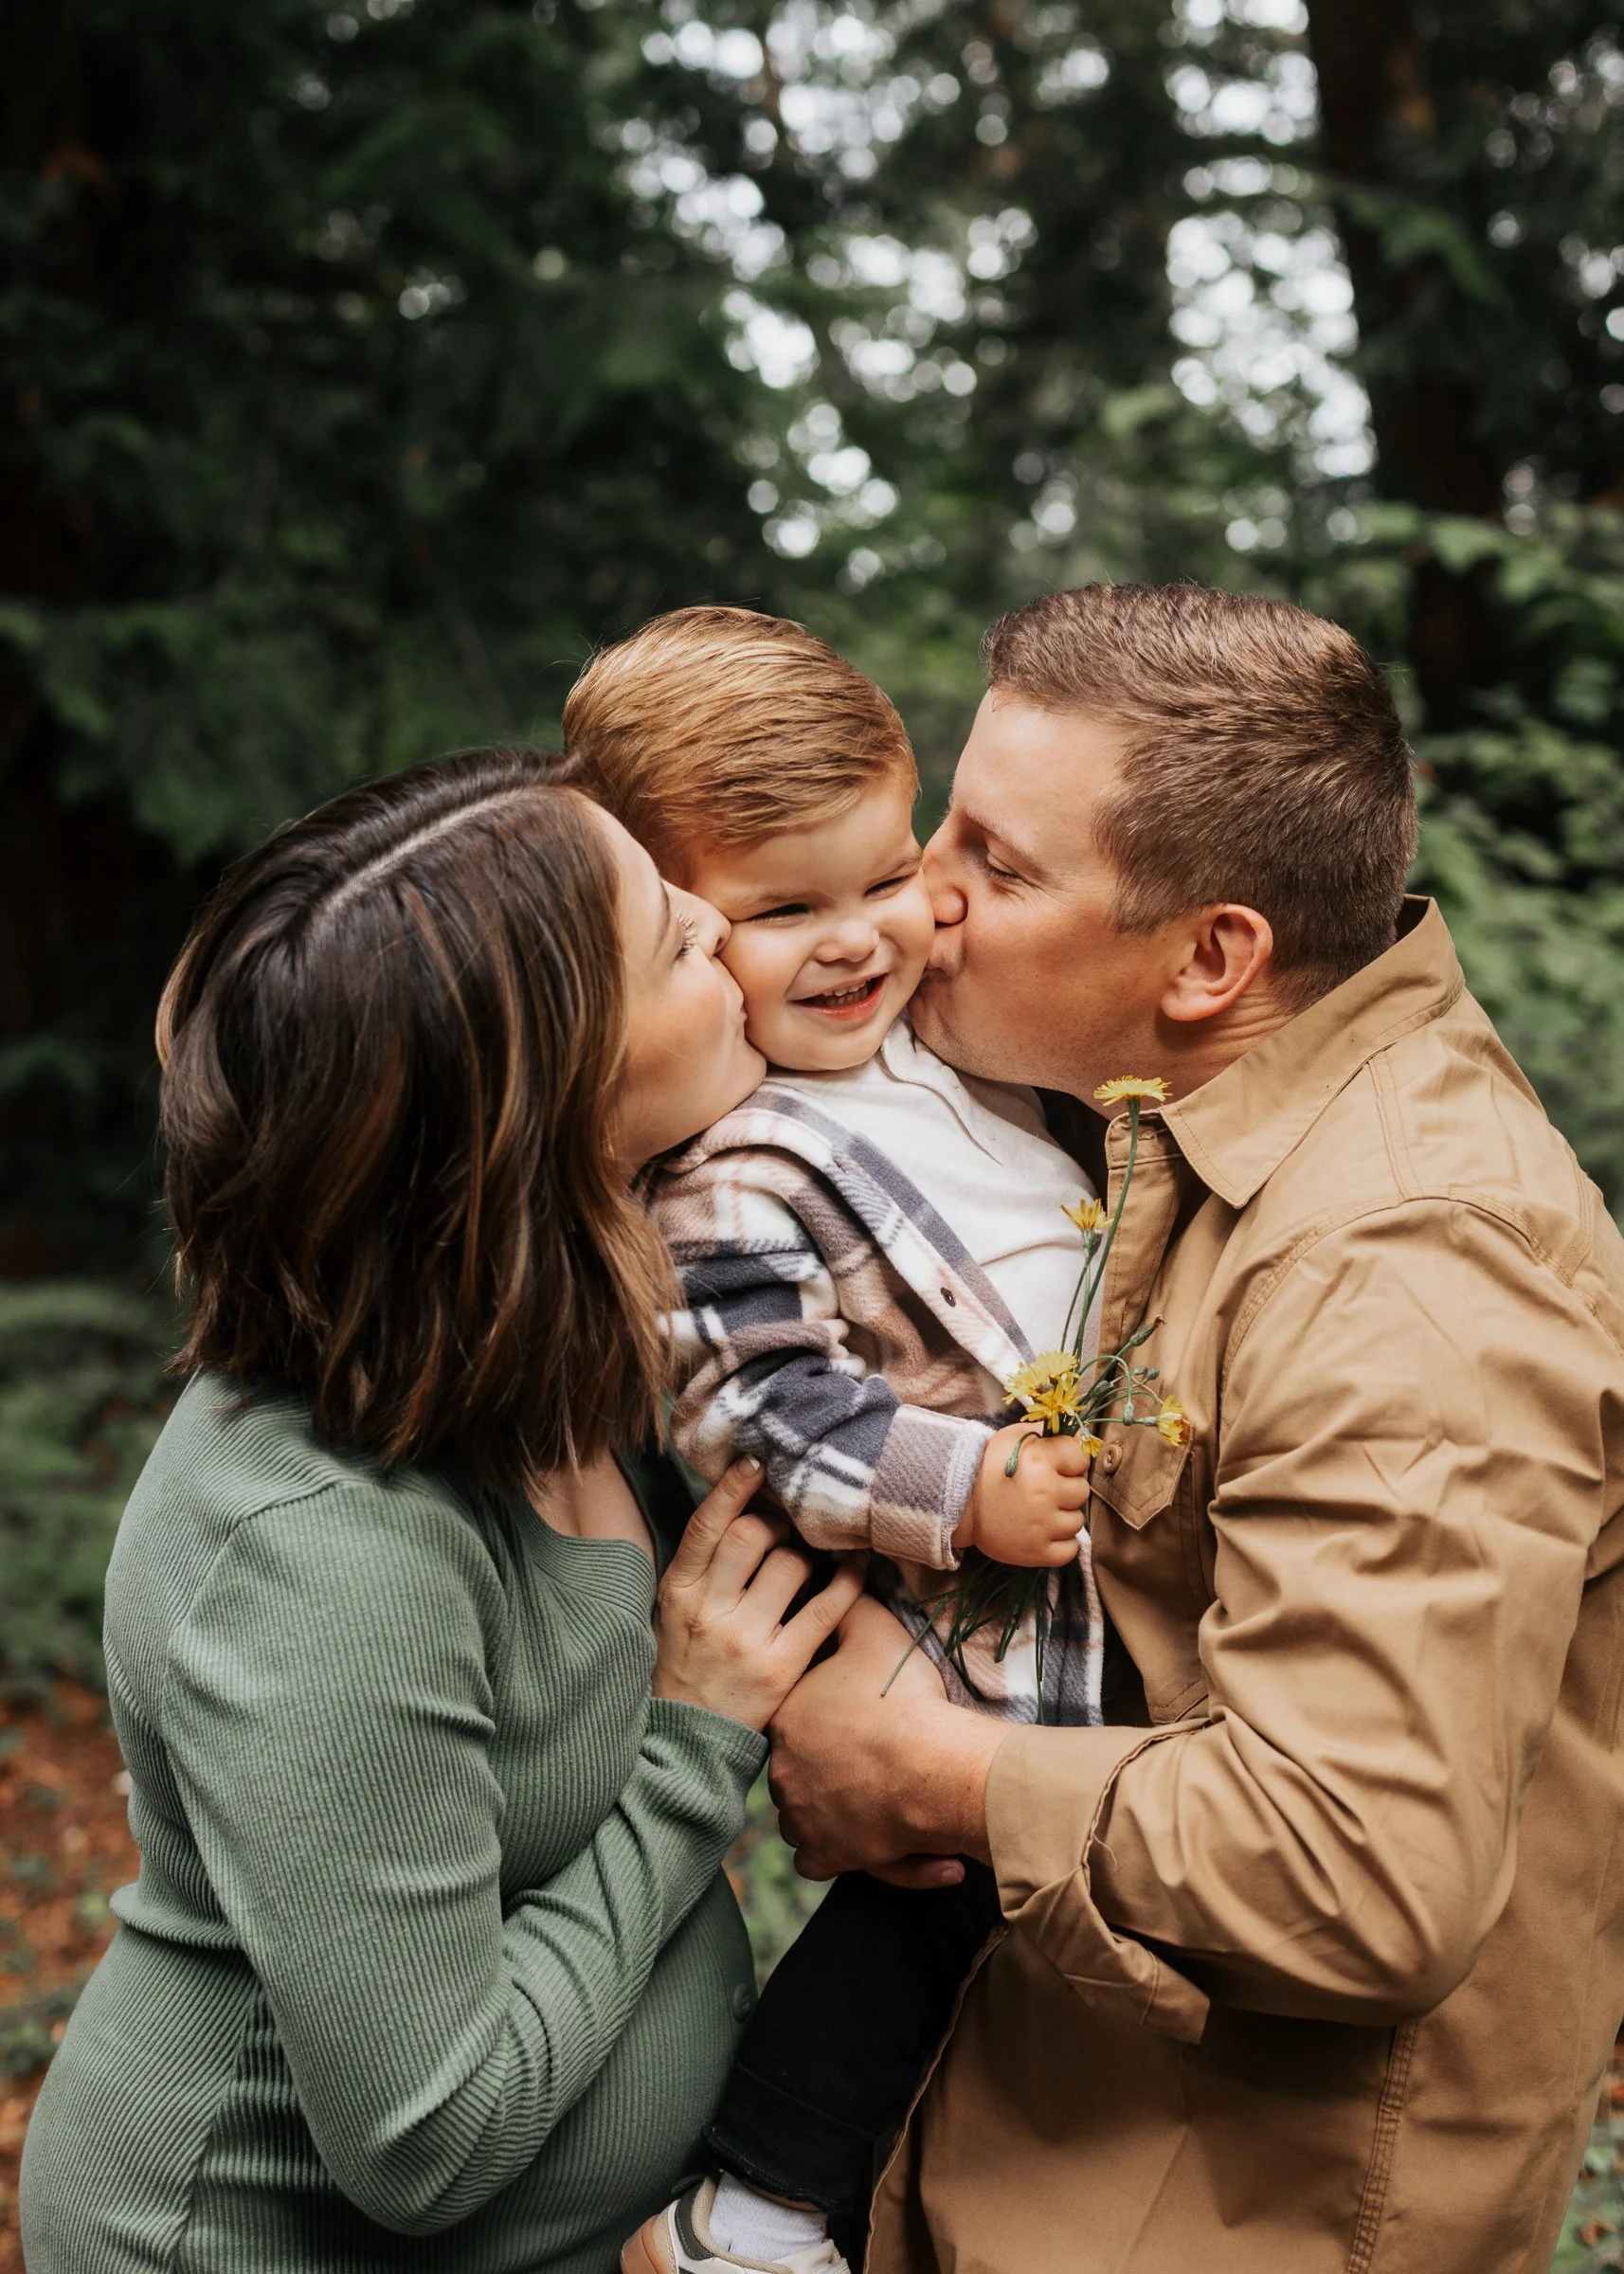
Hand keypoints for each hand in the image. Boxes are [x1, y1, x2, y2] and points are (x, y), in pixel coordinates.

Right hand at [652, 1459, 866, 1732]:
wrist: (688, 1739)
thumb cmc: (686, 1661)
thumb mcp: (674, 1608)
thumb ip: (702, 1564)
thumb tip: (741, 1505)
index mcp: (679, 1591)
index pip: (706, 1526)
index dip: (733, 1489)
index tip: (757, 1463)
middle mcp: (711, 1610)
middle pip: (754, 1536)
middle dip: (779, 1519)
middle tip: (791, 1521)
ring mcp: (747, 1640)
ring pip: (792, 1565)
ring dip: (809, 1550)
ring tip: (812, 1553)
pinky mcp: (782, 1666)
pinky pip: (826, 1609)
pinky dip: (847, 1580)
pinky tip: (855, 1564)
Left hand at [768, 1596, 1005, 1883]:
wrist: (934, 1767)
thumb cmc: (905, 1700)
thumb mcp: (876, 1633)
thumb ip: (848, 1606)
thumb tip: (837, 1582)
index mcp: (785, 1717)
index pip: (789, 1716)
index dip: (820, 1714)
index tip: (852, 1715)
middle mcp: (781, 1771)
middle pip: (794, 1767)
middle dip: (827, 1765)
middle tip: (872, 1756)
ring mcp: (800, 1818)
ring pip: (802, 1815)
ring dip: (833, 1811)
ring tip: (878, 1800)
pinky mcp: (826, 1856)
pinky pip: (819, 1861)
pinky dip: (850, 1854)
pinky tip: (888, 1842)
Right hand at [954, 1423, 1090, 1564]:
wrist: (957, 1505)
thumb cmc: (987, 1468)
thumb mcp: (1012, 1438)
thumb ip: (1046, 1433)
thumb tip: (1078, 1436)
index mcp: (1039, 1460)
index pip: (1080, 1458)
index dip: (1070, 1460)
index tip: (1056, 1465)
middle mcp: (1044, 1493)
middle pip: (1081, 1491)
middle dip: (1066, 1488)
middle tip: (1044, 1489)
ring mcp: (1042, 1526)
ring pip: (1076, 1521)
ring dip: (1062, 1516)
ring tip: (1039, 1511)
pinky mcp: (1037, 1552)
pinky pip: (1070, 1549)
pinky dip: (1061, 1543)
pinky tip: (1044, 1532)